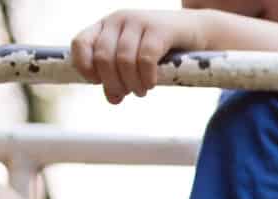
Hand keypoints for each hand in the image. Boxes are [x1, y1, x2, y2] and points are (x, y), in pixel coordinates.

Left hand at [72, 9, 209, 103]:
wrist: (197, 30)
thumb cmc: (164, 49)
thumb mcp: (135, 59)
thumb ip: (120, 76)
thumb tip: (113, 99)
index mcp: (106, 25)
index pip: (80, 44)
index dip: (84, 67)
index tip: (97, 83)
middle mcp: (118, 19)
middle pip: (103, 58)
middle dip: (113, 83)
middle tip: (127, 94)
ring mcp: (138, 21)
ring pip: (123, 61)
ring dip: (131, 84)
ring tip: (141, 91)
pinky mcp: (159, 29)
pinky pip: (145, 58)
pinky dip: (146, 77)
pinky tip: (151, 84)